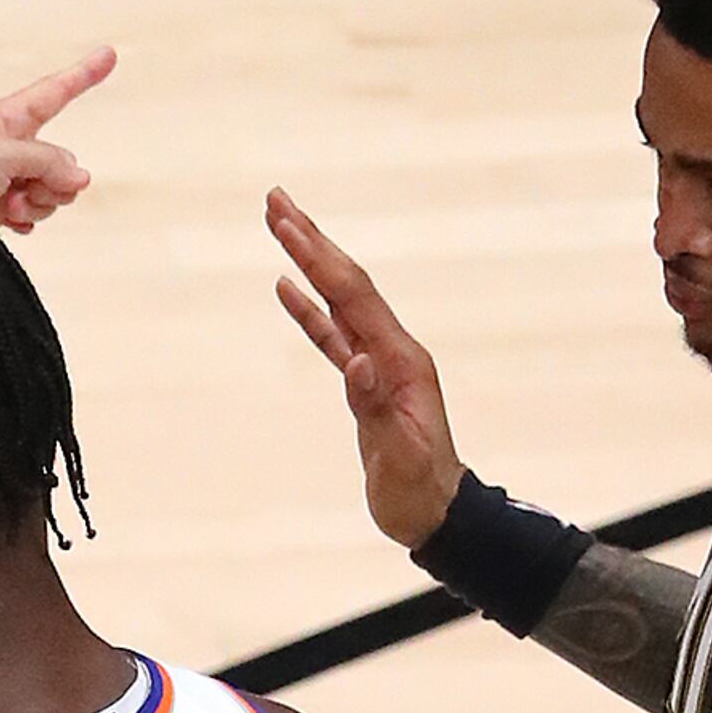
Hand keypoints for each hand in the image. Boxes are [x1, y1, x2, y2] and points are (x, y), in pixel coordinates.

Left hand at [0, 52, 114, 235]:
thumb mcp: (3, 153)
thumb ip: (47, 161)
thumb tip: (77, 180)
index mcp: (8, 119)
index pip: (56, 92)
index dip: (84, 74)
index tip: (109, 55)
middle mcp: (10, 147)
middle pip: (62, 161)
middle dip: (56, 179)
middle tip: (26, 187)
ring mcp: (5, 180)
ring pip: (52, 191)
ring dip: (39, 203)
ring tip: (9, 205)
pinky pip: (34, 214)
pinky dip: (29, 219)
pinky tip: (13, 221)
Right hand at [268, 190, 468, 548]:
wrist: (436, 512)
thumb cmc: (418, 490)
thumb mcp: (398, 453)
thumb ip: (375, 406)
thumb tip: (357, 359)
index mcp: (400, 361)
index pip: (353, 297)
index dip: (319, 258)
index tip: (287, 223)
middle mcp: (390, 350)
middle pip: (346, 283)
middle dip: (311, 240)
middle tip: (276, 200)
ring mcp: (377, 363)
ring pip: (337, 302)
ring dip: (308, 263)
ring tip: (279, 227)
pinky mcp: (363, 383)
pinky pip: (331, 336)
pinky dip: (308, 310)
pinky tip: (286, 287)